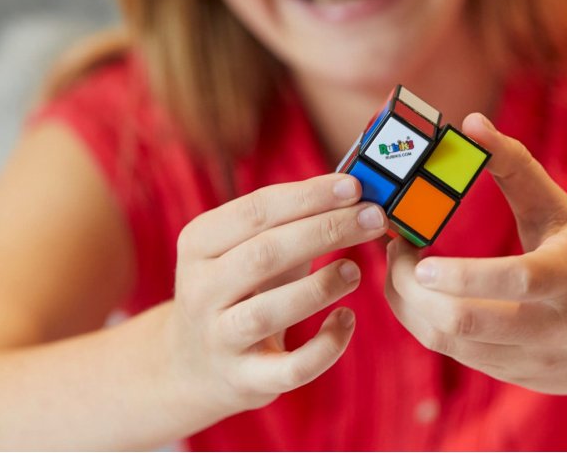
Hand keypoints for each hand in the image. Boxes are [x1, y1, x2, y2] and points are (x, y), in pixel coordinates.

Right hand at [164, 173, 386, 419]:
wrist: (193, 364)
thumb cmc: (240, 286)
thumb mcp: (248, 246)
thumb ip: (292, 218)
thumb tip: (354, 190)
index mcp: (199, 243)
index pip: (257, 210)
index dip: (309, 196)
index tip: (354, 186)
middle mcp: (201, 289)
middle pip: (266, 253)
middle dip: (326, 230)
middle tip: (374, 218)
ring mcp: (219, 338)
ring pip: (269, 311)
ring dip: (321, 286)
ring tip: (356, 270)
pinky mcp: (244, 381)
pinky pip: (290, 369)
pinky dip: (325, 346)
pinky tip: (347, 320)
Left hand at [384, 113, 566, 394]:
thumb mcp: (561, 207)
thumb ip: (514, 164)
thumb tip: (470, 122)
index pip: (517, 280)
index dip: (461, 274)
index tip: (418, 254)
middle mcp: (556, 328)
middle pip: (466, 322)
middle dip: (412, 287)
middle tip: (393, 247)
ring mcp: (535, 362)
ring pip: (452, 344)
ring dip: (410, 305)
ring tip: (400, 265)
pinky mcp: (518, 379)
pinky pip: (457, 355)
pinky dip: (426, 322)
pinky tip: (420, 292)